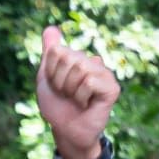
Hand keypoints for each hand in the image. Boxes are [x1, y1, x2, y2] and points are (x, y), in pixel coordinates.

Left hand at [36, 25, 118, 158]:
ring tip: (76, 99)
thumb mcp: (46, 76)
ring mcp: (104, 74)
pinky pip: (89, 82)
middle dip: (60, 81)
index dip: (50, 71)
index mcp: (79, 57)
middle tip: (66, 94)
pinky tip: (86, 104)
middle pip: (69, 57)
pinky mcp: (112, 88)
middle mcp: (94, 62)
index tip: (56, 85)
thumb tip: (50, 28)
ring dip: (70, 89)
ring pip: (80, 68)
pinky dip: (81, 96)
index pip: (57, 51)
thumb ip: (49, 52)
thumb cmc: (57, 105)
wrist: (66, 130)